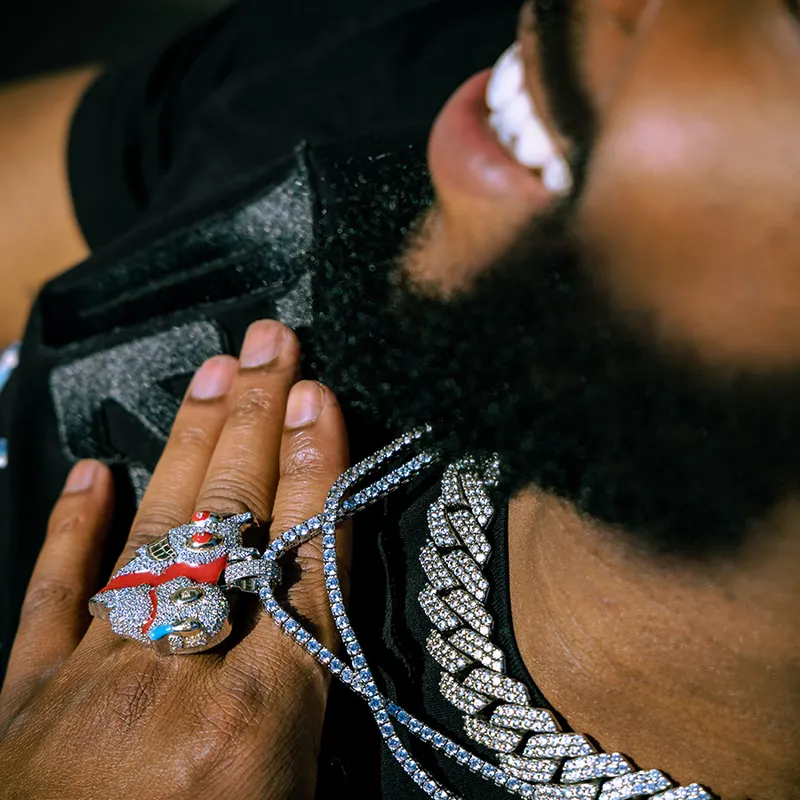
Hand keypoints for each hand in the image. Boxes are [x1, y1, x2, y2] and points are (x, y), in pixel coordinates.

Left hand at [0, 320, 349, 799]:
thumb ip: (313, 709)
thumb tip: (325, 620)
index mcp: (258, 722)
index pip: (304, 563)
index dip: (317, 472)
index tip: (323, 400)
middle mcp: (179, 679)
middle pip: (232, 523)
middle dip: (258, 422)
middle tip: (272, 344)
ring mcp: (94, 677)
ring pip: (155, 535)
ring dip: (187, 445)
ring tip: (214, 373)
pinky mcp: (23, 694)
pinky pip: (52, 594)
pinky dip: (71, 529)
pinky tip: (92, 471)